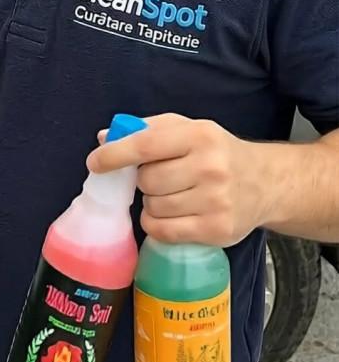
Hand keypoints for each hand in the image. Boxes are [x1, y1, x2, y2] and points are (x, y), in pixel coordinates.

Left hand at [85, 113, 264, 246]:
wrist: (266, 183)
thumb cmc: (217, 153)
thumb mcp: (188, 129)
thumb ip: (147, 130)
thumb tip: (104, 138)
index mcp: (200, 135)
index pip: (146, 145)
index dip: (115, 155)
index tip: (95, 162)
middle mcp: (210, 167)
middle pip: (147, 181)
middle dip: (143, 181)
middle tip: (159, 178)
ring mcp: (216, 201)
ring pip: (154, 208)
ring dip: (152, 204)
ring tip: (172, 196)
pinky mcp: (217, 230)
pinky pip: (164, 232)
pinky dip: (157, 225)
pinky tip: (171, 215)